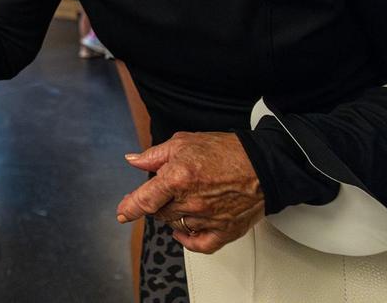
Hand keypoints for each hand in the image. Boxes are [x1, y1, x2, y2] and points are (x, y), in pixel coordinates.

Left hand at [116, 132, 263, 253]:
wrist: (264, 165)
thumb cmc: (227, 151)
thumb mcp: (183, 143)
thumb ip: (154, 155)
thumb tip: (133, 161)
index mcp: (178, 177)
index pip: (144, 200)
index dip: (129, 208)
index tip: (122, 213)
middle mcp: (191, 201)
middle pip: (159, 212)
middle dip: (157, 203)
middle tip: (166, 191)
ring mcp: (208, 218)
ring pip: (176, 225)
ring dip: (173, 215)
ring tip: (183, 200)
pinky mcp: (224, 231)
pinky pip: (199, 244)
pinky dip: (188, 240)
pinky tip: (183, 231)